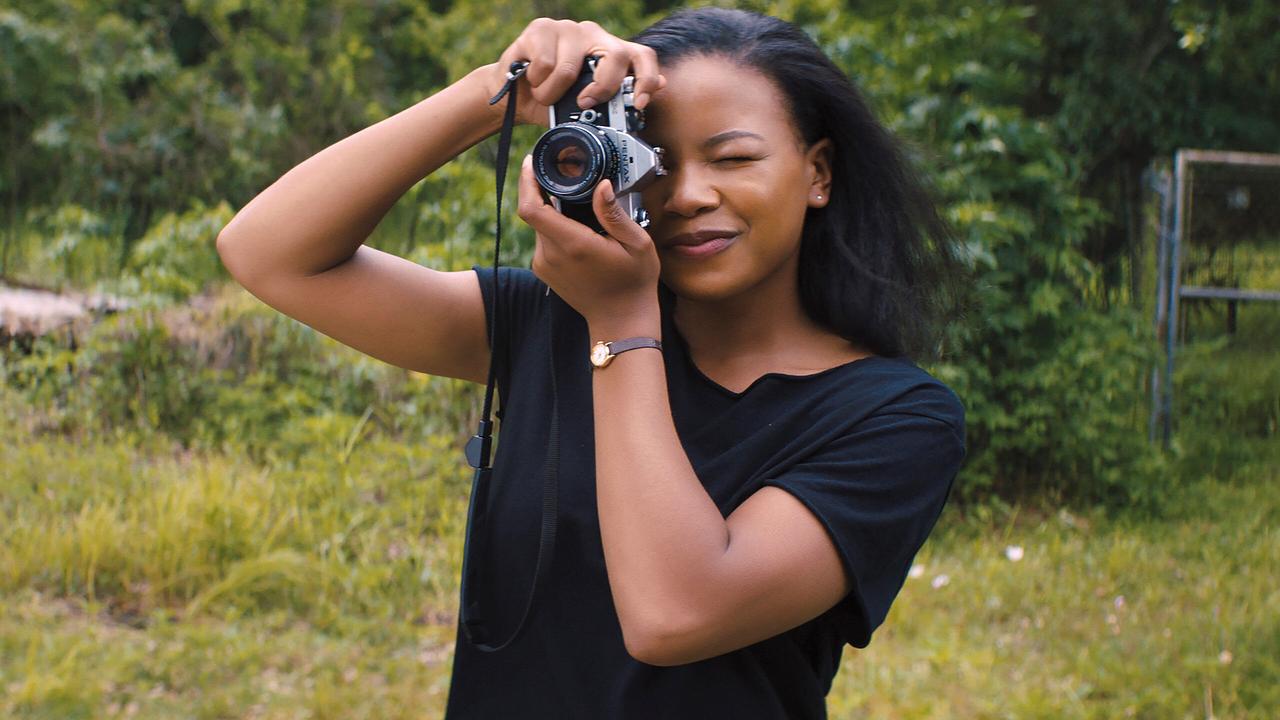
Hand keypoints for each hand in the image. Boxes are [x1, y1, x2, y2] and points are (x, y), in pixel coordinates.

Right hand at [489, 18, 665, 126]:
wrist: (515, 98)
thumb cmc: (554, 102)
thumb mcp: (588, 109)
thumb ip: (620, 97)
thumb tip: (663, 84)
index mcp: (610, 53)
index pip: (642, 57)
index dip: (646, 80)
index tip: (640, 103)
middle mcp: (593, 35)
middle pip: (615, 56)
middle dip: (601, 88)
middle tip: (583, 103)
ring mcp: (567, 28)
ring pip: (570, 68)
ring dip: (553, 93)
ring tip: (546, 95)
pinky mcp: (540, 28)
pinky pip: (545, 64)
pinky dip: (536, 82)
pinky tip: (532, 80)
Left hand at [517, 155, 660, 329]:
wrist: (621, 320)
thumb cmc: (634, 282)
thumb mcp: (637, 244)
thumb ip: (615, 214)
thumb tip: (602, 186)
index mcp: (573, 245)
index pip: (532, 208)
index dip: (526, 182)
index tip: (532, 163)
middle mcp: (552, 255)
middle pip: (535, 212)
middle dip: (546, 192)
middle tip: (567, 178)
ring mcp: (544, 265)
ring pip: (539, 225)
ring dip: (553, 213)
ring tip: (581, 211)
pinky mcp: (543, 270)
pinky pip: (543, 240)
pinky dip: (555, 229)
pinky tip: (579, 231)